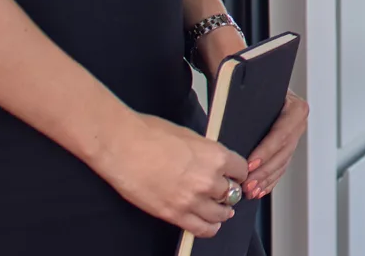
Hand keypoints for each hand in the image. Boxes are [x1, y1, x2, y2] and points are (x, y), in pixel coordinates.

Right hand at [93, 112, 247, 237]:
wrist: (123, 146)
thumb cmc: (149, 134)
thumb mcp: (189, 135)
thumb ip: (205, 152)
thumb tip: (211, 161)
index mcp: (216, 156)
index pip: (241, 171)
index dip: (237, 173)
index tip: (233, 176)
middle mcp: (209, 180)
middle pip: (232, 193)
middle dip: (227, 191)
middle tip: (222, 192)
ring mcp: (192, 200)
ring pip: (221, 214)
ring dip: (221, 212)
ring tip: (218, 210)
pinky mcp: (174, 214)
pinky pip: (202, 229)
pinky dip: (209, 228)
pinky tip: (209, 224)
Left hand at [241, 90, 309, 199]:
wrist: (250, 75)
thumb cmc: (247, 80)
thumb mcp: (248, 89)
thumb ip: (244, 106)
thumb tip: (230, 126)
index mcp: (295, 107)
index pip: (281, 133)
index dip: (265, 152)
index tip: (249, 164)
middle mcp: (298, 121)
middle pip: (283, 152)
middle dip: (264, 171)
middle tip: (247, 185)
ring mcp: (295, 135)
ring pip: (282, 163)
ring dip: (266, 179)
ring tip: (250, 191)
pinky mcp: (287, 145)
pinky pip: (281, 166)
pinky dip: (270, 180)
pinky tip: (259, 190)